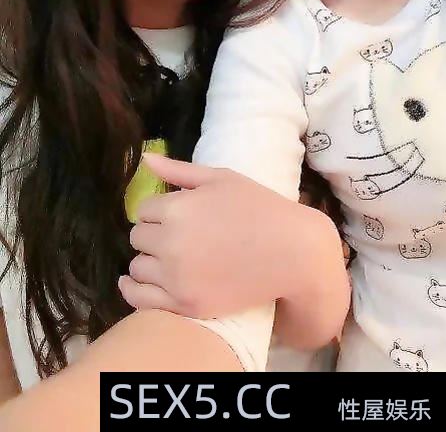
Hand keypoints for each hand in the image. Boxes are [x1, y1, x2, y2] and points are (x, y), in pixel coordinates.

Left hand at [119, 153, 320, 318]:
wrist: (292, 252)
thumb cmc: (260, 208)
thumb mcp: (222, 179)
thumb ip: (179, 170)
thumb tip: (145, 160)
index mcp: (178, 208)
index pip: (144, 209)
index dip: (159, 210)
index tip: (174, 215)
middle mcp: (171, 242)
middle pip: (138, 237)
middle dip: (153, 234)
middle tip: (176, 236)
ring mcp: (177, 277)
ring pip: (137, 268)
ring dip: (148, 261)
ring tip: (170, 259)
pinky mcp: (185, 304)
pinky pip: (139, 299)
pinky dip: (135, 290)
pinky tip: (139, 283)